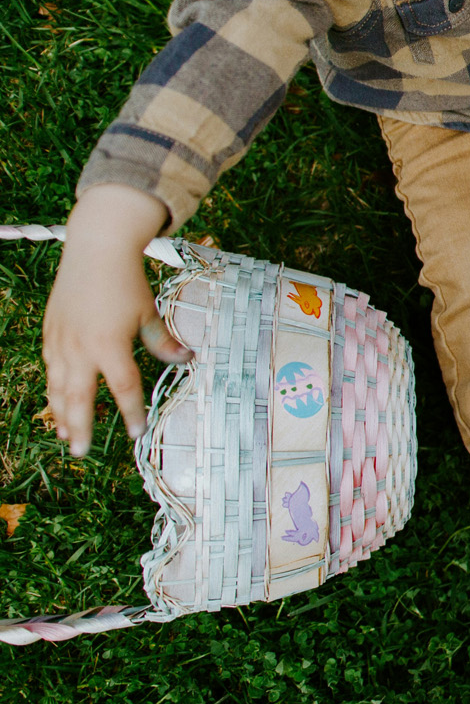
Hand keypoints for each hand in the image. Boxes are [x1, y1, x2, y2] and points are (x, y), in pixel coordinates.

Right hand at [42, 184, 187, 456]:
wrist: (95, 249)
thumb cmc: (126, 281)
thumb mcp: (148, 311)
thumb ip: (162, 341)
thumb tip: (185, 360)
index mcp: (109, 345)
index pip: (123, 388)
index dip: (130, 412)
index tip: (136, 431)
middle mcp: (80, 348)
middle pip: (79, 398)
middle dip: (80, 428)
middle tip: (81, 453)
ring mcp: (61, 342)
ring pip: (58, 388)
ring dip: (61, 415)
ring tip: (66, 436)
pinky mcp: (50, 334)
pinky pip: (50, 370)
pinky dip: (53, 390)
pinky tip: (56, 403)